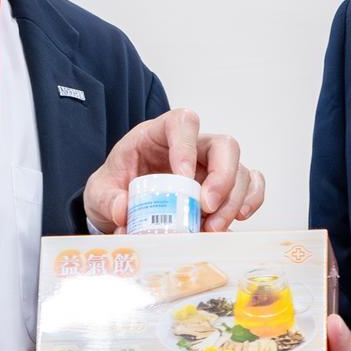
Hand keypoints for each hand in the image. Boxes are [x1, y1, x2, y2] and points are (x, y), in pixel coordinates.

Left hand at [82, 108, 265, 232]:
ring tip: (213, 228)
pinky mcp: (224, 187)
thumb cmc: (115, 188)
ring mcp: (211, 166)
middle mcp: (192, 146)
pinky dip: (250, 200)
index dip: (186, 145)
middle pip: (223, 145)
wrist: (122, 206)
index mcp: (159, 135)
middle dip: (221, 177)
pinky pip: (250, 185)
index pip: (182, 123)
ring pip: (240, 169)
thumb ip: (107, 199)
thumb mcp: (99, 192)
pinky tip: (239, 219)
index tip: (182, 177)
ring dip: (233, 200)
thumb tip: (124, 210)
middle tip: (207, 207)